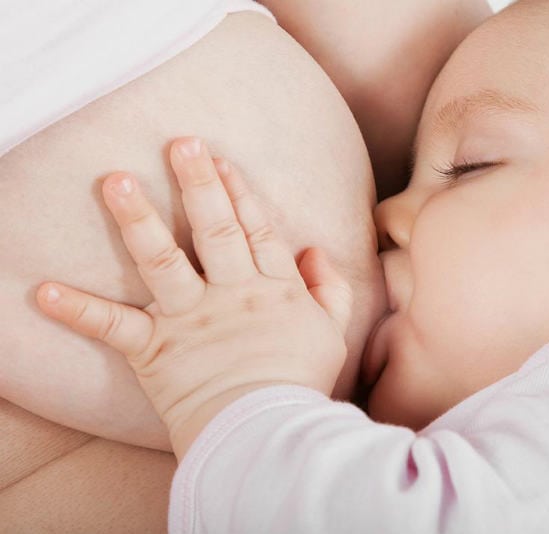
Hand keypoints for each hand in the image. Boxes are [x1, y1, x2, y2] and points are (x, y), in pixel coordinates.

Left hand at [36, 137, 351, 457]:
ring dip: (137, 220)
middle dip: (197, 182)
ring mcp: (190, 319)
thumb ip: (331, 288)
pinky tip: (44, 290)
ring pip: (162, 260)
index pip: (256, 228)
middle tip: (179, 143)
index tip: (219, 159)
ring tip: (114, 181)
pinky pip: (113, 327)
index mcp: (273, 288)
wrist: (267, 432)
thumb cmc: (300, 383)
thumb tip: (314, 250)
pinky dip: (79, 311)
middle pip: (215, 229)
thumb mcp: (333, 333)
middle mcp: (231, 293)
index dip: (238, 191)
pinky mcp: (155, 350)